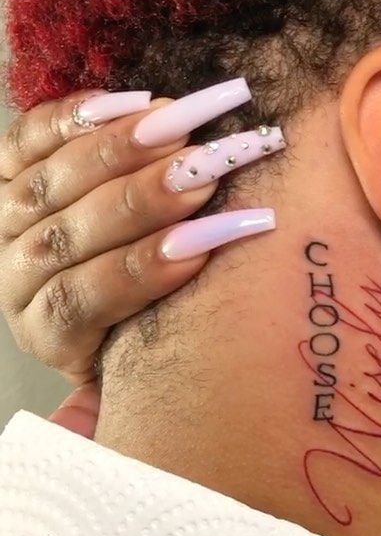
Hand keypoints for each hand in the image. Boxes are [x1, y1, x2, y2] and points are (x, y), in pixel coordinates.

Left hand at [0, 84, 282, 437]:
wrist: (85, 277)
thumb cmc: (126, 329)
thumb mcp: (121, 377)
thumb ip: (105, 409)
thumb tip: (97, 433)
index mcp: (45, 329)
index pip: (83, 298)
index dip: (142, 269)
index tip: (205, 242)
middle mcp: (14, 274)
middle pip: (68, 233)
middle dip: (142, 199)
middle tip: (205, 167)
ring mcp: (5, 218)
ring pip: (48, 181)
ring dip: (120, 150)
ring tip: (183, 123)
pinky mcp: (5, 169)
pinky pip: (27, 137)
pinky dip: (77, 117)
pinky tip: (132, 101)